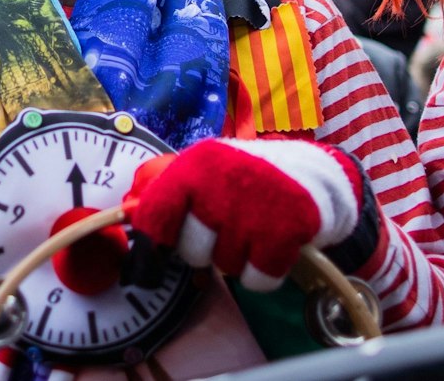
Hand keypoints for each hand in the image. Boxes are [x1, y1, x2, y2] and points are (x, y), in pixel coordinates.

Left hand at [127, 137, 366, 291]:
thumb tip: (126, 207)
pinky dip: (264, 273)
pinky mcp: (287, 230)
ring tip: (254, 231)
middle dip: (207, 248)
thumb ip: (164, 186)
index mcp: (196, 164)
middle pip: (192, 251)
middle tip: (226, 228)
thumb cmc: (250, 176)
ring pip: (225, 266)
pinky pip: (257, 280)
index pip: (154, 214)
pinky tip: (272, 248)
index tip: (164, 244)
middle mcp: (222, 183)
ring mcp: (255, 207)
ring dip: (238, 258)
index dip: (155, 238)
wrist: (317, 173)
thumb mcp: (206, 168)